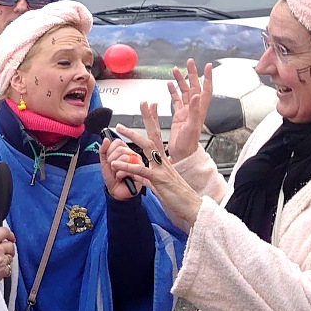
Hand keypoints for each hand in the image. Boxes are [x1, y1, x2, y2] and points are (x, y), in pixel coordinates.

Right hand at [0, 227, 15, 279]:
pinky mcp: (2, 272)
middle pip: (10, 246)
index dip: (8, 234)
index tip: (9, 236)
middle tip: (4, 250)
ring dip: (6, 259)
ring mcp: (0, 262)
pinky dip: (5, 270)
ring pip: (10, 258)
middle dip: (8, 248)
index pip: (3, 232)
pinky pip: (9, 269)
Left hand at [98, 138, 141, 200]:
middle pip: (120, 149)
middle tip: (112, 168)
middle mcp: (133, 155)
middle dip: (111, 160)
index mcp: (125, 151)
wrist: (115, 191)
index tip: (109, 159)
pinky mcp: (140, 173)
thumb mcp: (104, 162)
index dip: (109, 151)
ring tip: (116, 173)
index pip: (118, 142)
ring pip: (124, 158)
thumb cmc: (112, 176)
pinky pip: (126, 169)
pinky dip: (119, 175)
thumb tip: (105, 139)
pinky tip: (120, 178)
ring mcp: (138, 163)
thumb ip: (103, 150)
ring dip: (115, 168)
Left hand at [109, 103, 203, 231]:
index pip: (156, 136)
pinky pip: (142, 171)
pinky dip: (129, 167)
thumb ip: (147, 179)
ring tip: (119, 128)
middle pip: (154, 134)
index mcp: (163, 161)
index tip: (149, 108)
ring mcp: (161, 169)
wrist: (192, 208)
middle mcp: (163, 161)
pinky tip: (117, 164)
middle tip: (143, 103)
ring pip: (147, 147)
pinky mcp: (159, 180)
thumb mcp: (159, 185)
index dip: (153, 122)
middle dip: (148, 118)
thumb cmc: (178, 196)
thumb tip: (139, 176)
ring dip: (133, 136)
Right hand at [166, 60, 212, 161]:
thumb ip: (194, 110)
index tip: (208, 66)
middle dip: (192, 74)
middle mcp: (194, 109)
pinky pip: (176, 100)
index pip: (205, 89)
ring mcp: (186, 112)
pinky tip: (169, 85)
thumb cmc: (188, 144)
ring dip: (181, 81)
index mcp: (199, 110)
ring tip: (175, 70)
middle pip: (194, 87)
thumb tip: (195, 95)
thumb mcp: (191, 127)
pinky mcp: (179, 116)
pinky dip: (173, 92)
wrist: (183, 155)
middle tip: (189, 62)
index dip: (207, 77)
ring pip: (184, 92)